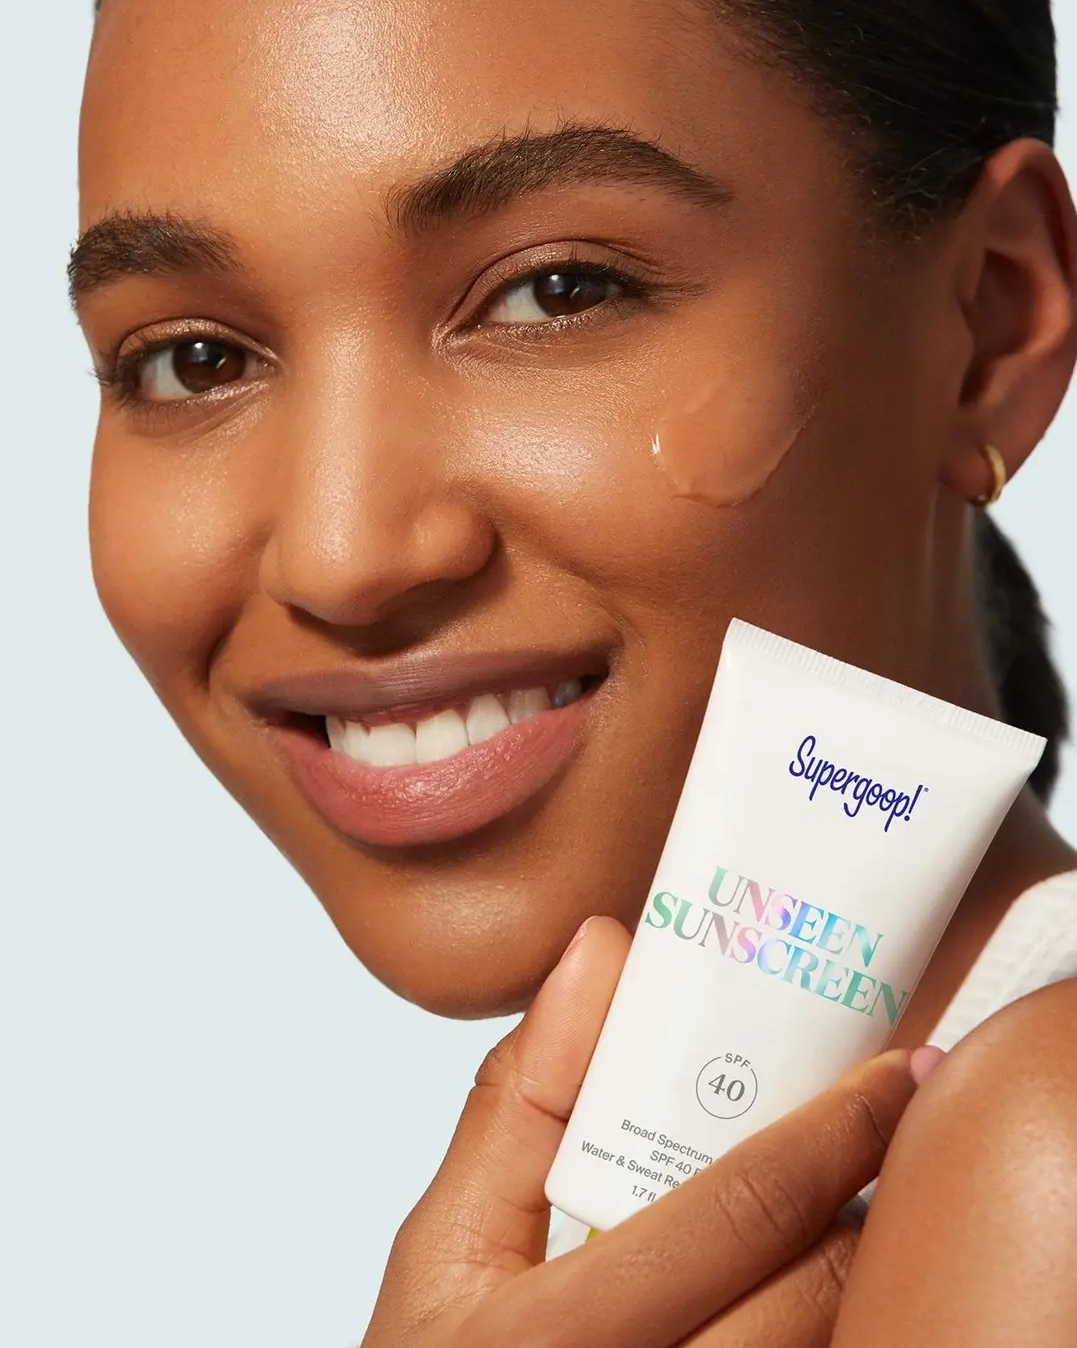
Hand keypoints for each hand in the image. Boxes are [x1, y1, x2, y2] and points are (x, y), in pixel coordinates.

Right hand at [363, 916, 921, 1347]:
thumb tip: (599, 952)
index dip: (837, 1129)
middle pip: (820, 1286)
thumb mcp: (450, 1245)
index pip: (744, 1209)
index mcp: (560, 1334)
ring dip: (855, 1264)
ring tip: (843, 1209)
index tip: (896, 1071)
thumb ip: (519, 1102)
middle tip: (885, 1131)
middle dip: (863, 1194)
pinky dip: (828, 1319)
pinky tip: (807, 1287)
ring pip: (834, 1337)